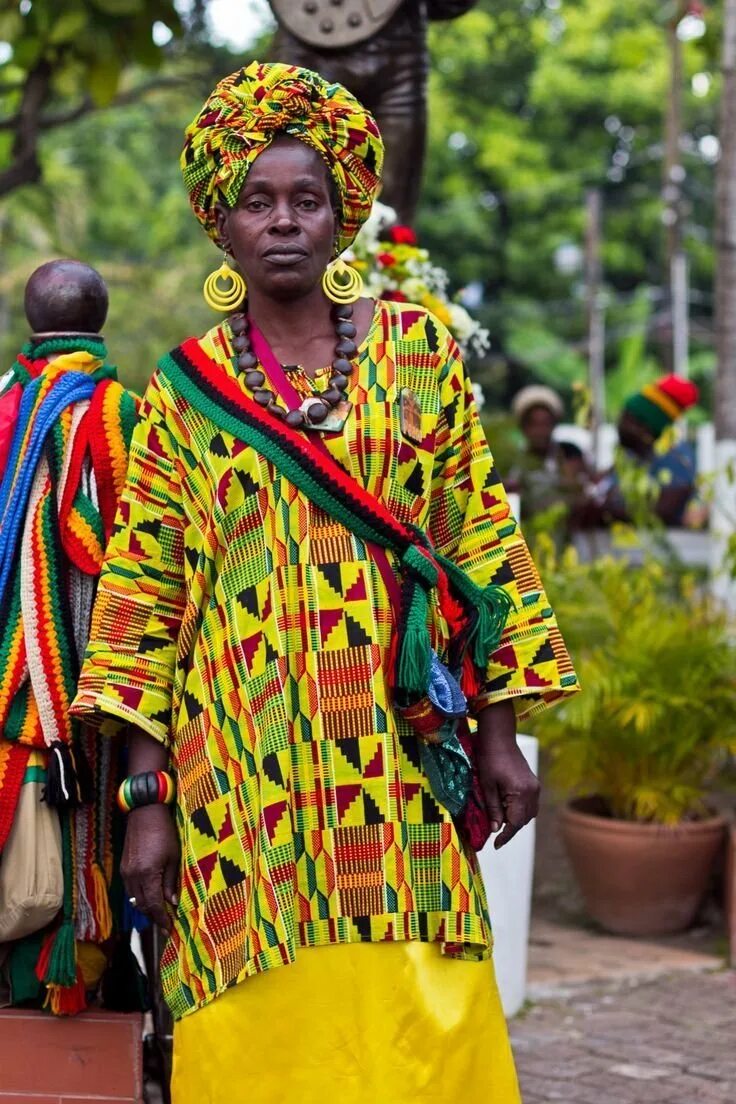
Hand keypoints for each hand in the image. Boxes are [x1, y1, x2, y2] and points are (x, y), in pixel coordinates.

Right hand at [121, 803, 179, 931]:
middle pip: (143, 906)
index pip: (154, 906)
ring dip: (147, 908)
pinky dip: (141, 897)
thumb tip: (173, 903)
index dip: (162, 920)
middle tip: (168, 923)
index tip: (170, 929)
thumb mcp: (173, 857)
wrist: (145, 812)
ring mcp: (126, 873)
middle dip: (155, 917)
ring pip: (135, 899)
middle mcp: (133, 877)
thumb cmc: (164, 832)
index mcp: (147, 875)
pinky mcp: (124, 868)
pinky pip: (131, 890)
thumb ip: (170, 882)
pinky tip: (151, 897)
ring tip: (161, 913)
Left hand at [475, 702, 540, 849]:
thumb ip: (493, 809)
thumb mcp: (487, 786)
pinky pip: (530, 804)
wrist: (500, 737)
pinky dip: (520, 809)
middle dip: (510, 826)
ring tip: (499, 815)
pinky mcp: (534, 783)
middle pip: (524, 820)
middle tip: (494, 827)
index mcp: (521, 793)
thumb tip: (495, 829)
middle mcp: (533, 792)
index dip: (506, 836)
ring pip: (529, 813)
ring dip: (515, 818)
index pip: (515, 823)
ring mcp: (535, 787)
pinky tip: (506, 805)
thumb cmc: (490, 759)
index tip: (496, 845)